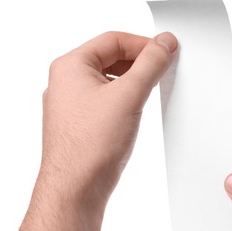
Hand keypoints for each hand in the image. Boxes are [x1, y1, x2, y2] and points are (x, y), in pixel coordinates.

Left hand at [9, 31, 177, 230]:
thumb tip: (163, 44)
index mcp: (70, 67)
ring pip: (110, 79)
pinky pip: (107, 99)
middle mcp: (67, 83)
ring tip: (153, 87)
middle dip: (139, 61)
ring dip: (133, 80)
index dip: (142, 43)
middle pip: (110, 58)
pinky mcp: (83, 122)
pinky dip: (126, 97)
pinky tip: (138, 106)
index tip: (164, 50)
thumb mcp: (128, 96)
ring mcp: (74, 104)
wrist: (76, 189)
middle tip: (162, 67)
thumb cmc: (89, 146)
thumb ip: (149, 65)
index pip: (113, 40)